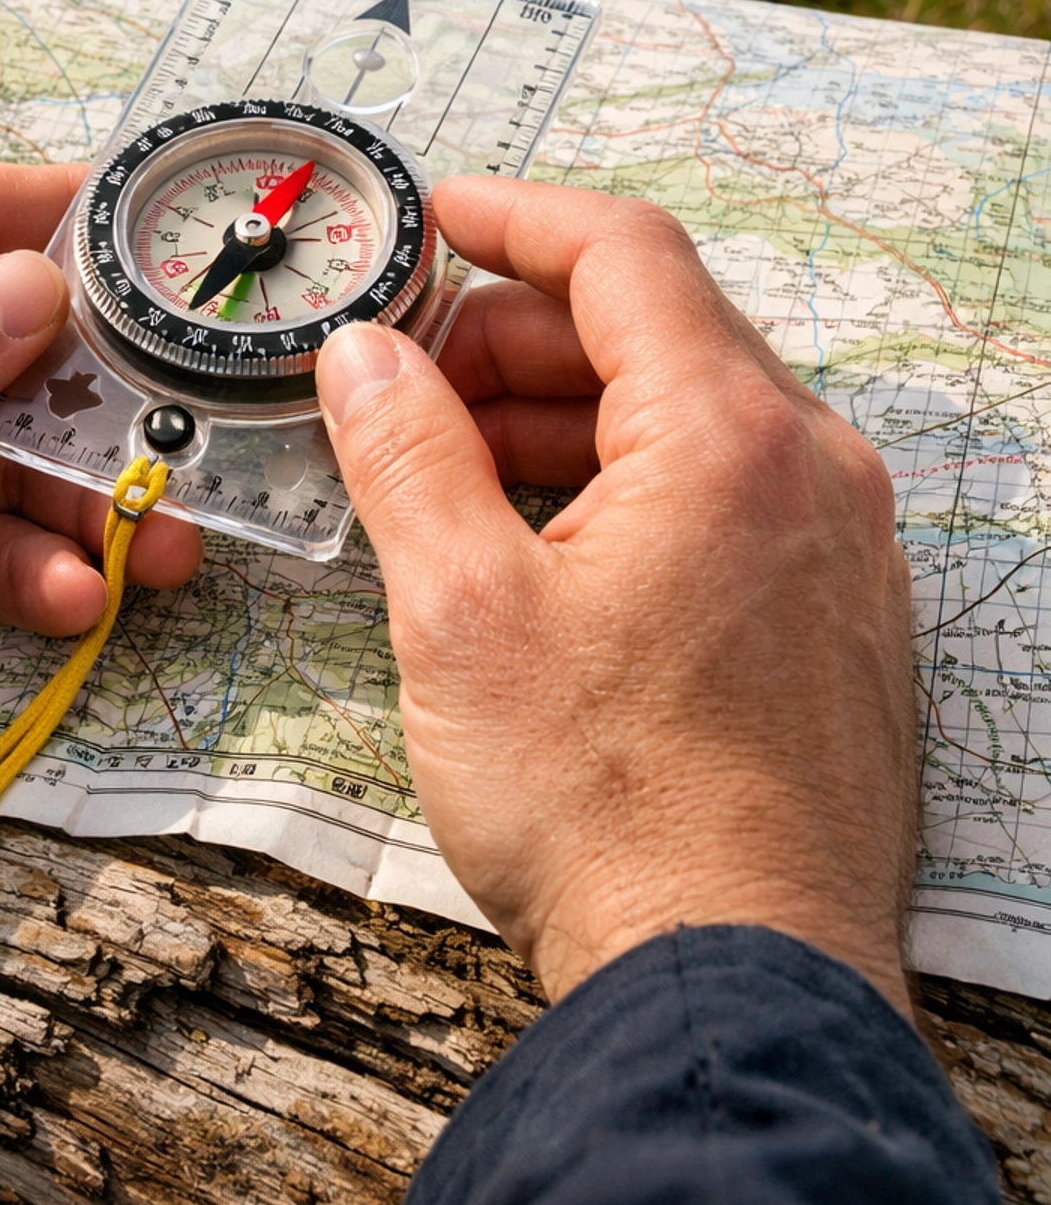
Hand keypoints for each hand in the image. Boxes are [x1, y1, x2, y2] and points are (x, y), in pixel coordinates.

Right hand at [316, 179, 914, 1017]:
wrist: (735, 989)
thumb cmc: (612, 813)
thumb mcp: (460, 613)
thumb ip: (406, 453)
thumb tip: (365, 356)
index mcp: (733, 437)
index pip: (626, 252)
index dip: (514, 216)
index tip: (433, 217)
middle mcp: (813, 473)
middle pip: (657, 332)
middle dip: (517, 334)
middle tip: (406, 375)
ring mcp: (840, 551)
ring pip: (690, 419)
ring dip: (566, 413)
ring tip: (450, 464)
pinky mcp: (835, 623)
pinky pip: (726, 498)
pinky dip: (627, 484)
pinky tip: (541, 543)